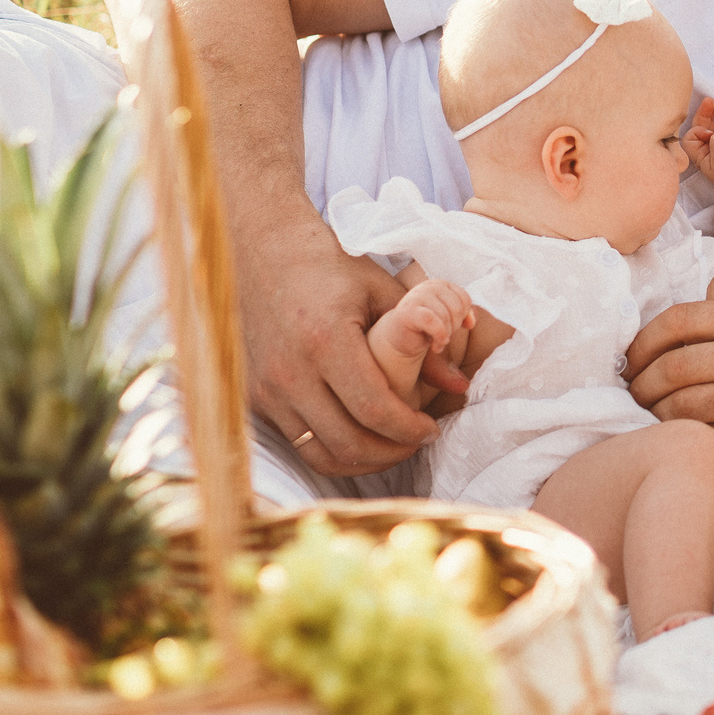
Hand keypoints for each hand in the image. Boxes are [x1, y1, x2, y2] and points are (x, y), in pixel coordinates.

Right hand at [237, 217, 431, 475]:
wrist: (261, 253)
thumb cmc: (330, 267)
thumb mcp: (383, 291)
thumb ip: (423, 338)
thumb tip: (458, 383)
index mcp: (325, 339)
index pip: (374, 408)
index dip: (409, 429)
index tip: (431, 429)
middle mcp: (289, 371)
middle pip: (347, 441)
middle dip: (391, 453)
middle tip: (416, 444)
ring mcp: (267, 388)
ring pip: (319, 453)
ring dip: (362, 461)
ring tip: (391, 448)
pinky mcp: (255, 397)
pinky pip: (298, 442)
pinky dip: (332, 450)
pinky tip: (359, 439)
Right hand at [372, 278, 475, 364]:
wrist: (400, 339)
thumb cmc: (426, 328)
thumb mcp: (448, 319)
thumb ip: (463, 315)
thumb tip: (471, 323)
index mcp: (440, 284)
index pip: (464, 299)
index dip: (463, 317)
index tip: (452, 326)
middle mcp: (429, 286)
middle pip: (457, 308)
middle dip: (454, 327)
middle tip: (444, 335)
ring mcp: (417, 296)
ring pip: (446, 317)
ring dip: (446, 336)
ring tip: (439, 342)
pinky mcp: (408, 311)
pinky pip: (434, 323)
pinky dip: (439, 337)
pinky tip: (436, 347)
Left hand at [624, 298, 713, 467]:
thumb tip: (669, 341)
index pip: (679, 320)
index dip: (643, 342)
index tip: (632, 360)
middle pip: (674, 367)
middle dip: (641, 386)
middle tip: (633, 396)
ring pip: (685, 407)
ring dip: (657, 418)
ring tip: (651, 421)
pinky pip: (712, 439)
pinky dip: (689, 442)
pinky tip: (684, 442)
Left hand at [683, 97, 713, 195]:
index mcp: (700, 157)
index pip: (690, 137)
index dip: (699, 130)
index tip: (712, 133)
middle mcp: (707, 152)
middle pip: (698, 128)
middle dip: (702, 114)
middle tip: (709, 101)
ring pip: (709, 128)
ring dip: (710, 116)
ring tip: (713, 103)